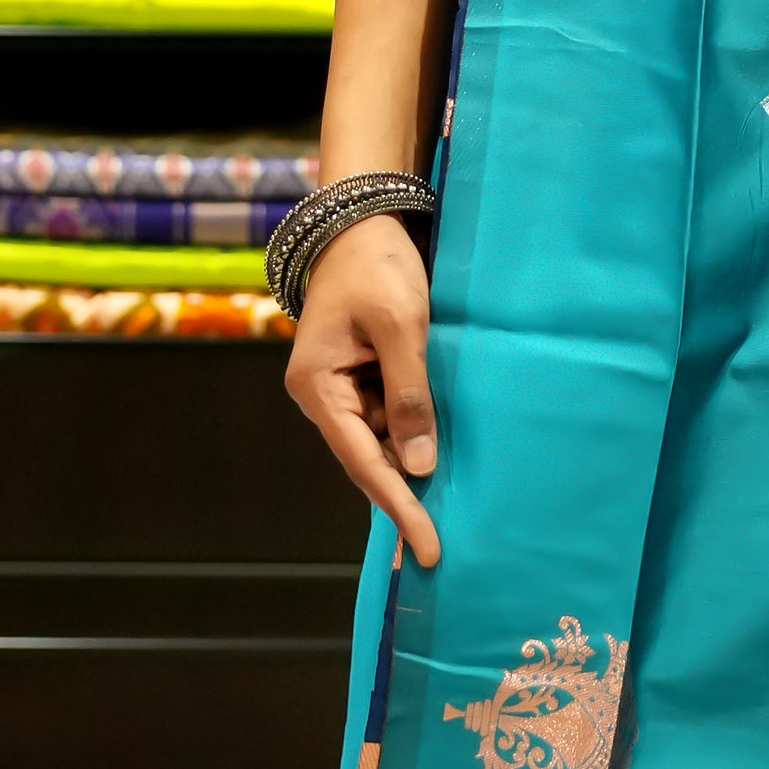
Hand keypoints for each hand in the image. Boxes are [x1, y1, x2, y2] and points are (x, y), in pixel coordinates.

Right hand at [283, 209, 442, 565]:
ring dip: (414, 465)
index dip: (398, 506)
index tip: (425, 546)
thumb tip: (420, 464)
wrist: (362, 221)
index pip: (362, 462)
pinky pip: (390, 416)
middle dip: (404, 498)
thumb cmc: (378, 267)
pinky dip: (416, 434)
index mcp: (317, 387)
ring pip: (382, 441)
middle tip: (434, 548)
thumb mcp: (402, 327)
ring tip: (450, 508)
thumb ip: (410, 395)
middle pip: (368, 459)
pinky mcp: (363, 376)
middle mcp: (322, 396)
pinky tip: (442, 455)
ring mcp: (341, 387)